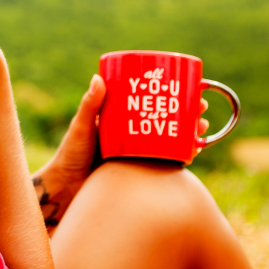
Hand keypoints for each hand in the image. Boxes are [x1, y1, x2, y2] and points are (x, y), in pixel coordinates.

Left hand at [33, 76, 210, 231]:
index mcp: (121, 121)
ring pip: (170, 141)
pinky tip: (193, 154)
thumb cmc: (70, 155)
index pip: (150, 103)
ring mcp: (138, 155)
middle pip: (166, 122)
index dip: (170, 97)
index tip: (186, 89)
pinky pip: (165, 163)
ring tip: (201, 132)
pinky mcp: (141, 173)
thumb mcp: (81, 127)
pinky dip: (181, 157)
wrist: (67, 190)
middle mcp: (132, 136)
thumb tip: (99, 78)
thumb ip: (89, 105)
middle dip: (187, 116)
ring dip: (189, 135)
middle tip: (201, 112)